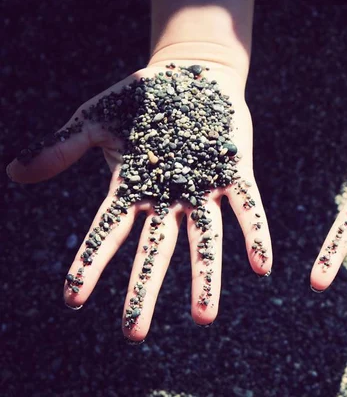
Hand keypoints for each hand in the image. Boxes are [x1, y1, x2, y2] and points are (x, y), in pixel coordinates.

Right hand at [6, 61, 272, 342]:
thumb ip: (61, 148)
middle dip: (144, 289)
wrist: (189, 73)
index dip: (91, 263)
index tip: (73, 300)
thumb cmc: (140, 99)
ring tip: (204, 318)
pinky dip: (255, 234)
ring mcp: (203, 188)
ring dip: (204, 277)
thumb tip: (14, 172)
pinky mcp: (235, 172)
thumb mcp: (93, 120)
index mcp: (134, 189)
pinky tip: (261, 266)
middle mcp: (169, 198)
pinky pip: (247, 208)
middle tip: (135, 334)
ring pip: (204, 239)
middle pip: (155, 250)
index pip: (107, 232)